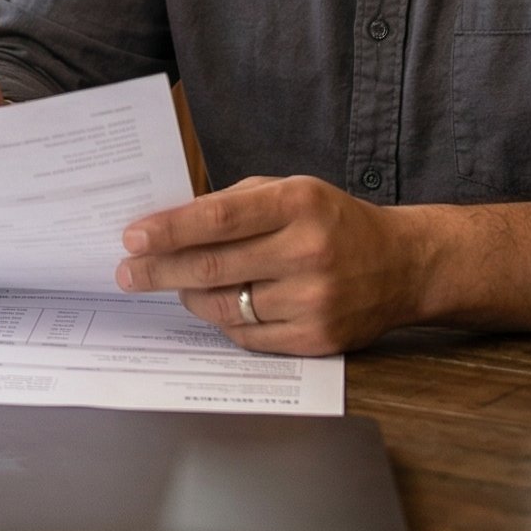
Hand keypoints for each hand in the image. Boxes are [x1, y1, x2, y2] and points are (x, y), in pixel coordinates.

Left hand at [114, 175, 431, 355]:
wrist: (403, 265)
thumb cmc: (333, 222)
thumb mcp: (291, 192)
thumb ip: (234, 203)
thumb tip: (168, 226)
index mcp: (298, 203)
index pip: (218, 217)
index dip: (169, 229)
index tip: (132, 237)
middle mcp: (307, 251)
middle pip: (213, 266)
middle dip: (159, 270)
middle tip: (127, 272)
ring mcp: (313, 299)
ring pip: (224, 306)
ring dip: (188, 296)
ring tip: (175, 286)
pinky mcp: (316, 338)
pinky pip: (247, 336)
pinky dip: (223, 321)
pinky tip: (215, 306)